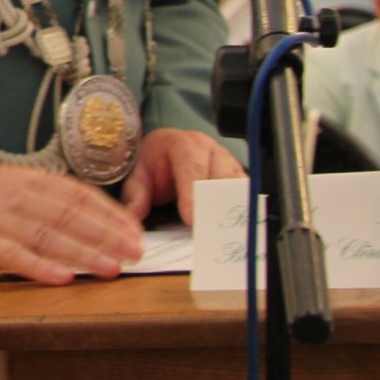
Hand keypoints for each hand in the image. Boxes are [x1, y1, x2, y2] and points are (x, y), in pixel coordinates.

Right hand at [0, 165, 143, 285]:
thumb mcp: (6, 186)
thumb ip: (42, 198)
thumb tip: (91, 218)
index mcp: (24, 178)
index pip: (76, 194)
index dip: (109, 213)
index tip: (134, 232)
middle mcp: (12, 194)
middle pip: (67, 215)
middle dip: (106, 235)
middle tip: (134, 253)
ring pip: (47, 235)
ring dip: (83, 253)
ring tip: (110, 268)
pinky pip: (14, 256)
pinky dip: (41, 267)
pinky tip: (64, 277)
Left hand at [119, 127, 241, 224]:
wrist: (169, 149)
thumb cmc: (157, 161)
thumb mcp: (139, 172)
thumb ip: (137, 193)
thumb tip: (133, 215)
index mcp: (184, 144)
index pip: (192, 168)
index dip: (193, 194)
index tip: (192, 219)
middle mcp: (210, 150)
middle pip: (220, 177)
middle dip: (215, 206)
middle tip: (210, 232)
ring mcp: (229, 162)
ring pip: (238, 185)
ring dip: (233, 209)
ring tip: (226, 235)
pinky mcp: (239, 177)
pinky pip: (246, 194)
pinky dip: (243, 211)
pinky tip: (238, 230)